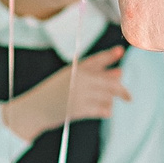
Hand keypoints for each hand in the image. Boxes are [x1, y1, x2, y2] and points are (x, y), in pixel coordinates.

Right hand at [2, 47, 129, 142]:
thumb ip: (95, 74)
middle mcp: (80, 78)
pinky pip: (102, 109)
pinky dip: (106, 111)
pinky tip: (106, 112)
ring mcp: (80, 93)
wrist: (34, 109)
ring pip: (107, 96)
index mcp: (76, 69)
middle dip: (121, 90)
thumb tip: (120, 74)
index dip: (110, 55)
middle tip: (128, 97)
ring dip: (110, 101)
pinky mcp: (80, 109)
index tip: (121, 50)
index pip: (97, 59)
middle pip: (110, 82)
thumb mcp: (70, 79)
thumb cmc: (53, 94)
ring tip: (106, 105)